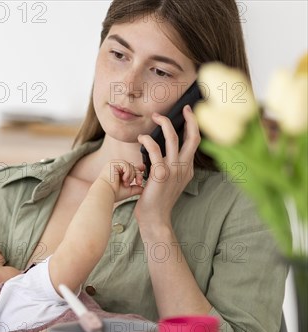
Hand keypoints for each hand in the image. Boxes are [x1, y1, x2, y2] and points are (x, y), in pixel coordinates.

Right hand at [98, 160, 143, 201]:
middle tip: (138, 183)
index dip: (138, 168)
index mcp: (118, 172)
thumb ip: (136, 187)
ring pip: (130, 166)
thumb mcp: (128, 190)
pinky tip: (124, 180)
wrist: (106, 193)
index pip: (130, 167)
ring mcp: (113, 164)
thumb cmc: (114, 193)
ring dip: (131, 176)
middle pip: (132, 166)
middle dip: (137, 175)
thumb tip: (143, 188)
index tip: (144, 168)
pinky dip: (128, 173)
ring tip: (126, 184)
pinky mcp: (113, 163)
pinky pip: (126, 165)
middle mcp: (115, 167)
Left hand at [135, 105, 200, 230]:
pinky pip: (155, 150)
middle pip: (193, 137)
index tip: (188, 113)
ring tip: (156, 116)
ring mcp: (173, 170)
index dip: (193, 126)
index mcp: (187, 169)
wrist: (155, 218)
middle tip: (183, 107)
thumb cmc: (157, 200)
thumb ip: (170, 167)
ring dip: (164, 124)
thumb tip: (163, 152)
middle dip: (190, 119)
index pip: (194, 142)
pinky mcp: (160, 174)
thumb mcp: (170, 181)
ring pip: (173, 139)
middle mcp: (184, 168)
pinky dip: (148, 140)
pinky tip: (142, 138)